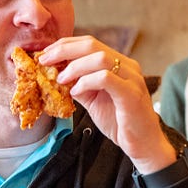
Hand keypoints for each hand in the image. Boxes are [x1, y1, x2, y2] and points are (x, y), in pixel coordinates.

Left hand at [39, 36, 175, 173]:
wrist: (143, 144)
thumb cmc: (120, 122)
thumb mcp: (93, 101)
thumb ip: (79, 86)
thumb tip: (56, 76)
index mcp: (118, 64)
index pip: (90, 43)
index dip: (65, 45)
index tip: (45, 54)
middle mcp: (127, 66)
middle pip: (92, 45)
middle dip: (64, 50)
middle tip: (44, 60)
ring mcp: (131, 78)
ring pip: (99, 58)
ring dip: (74, 67)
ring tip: (60, 79)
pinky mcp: (131, 93)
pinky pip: (105, 78)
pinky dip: (86, 82)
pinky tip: (75, 92)